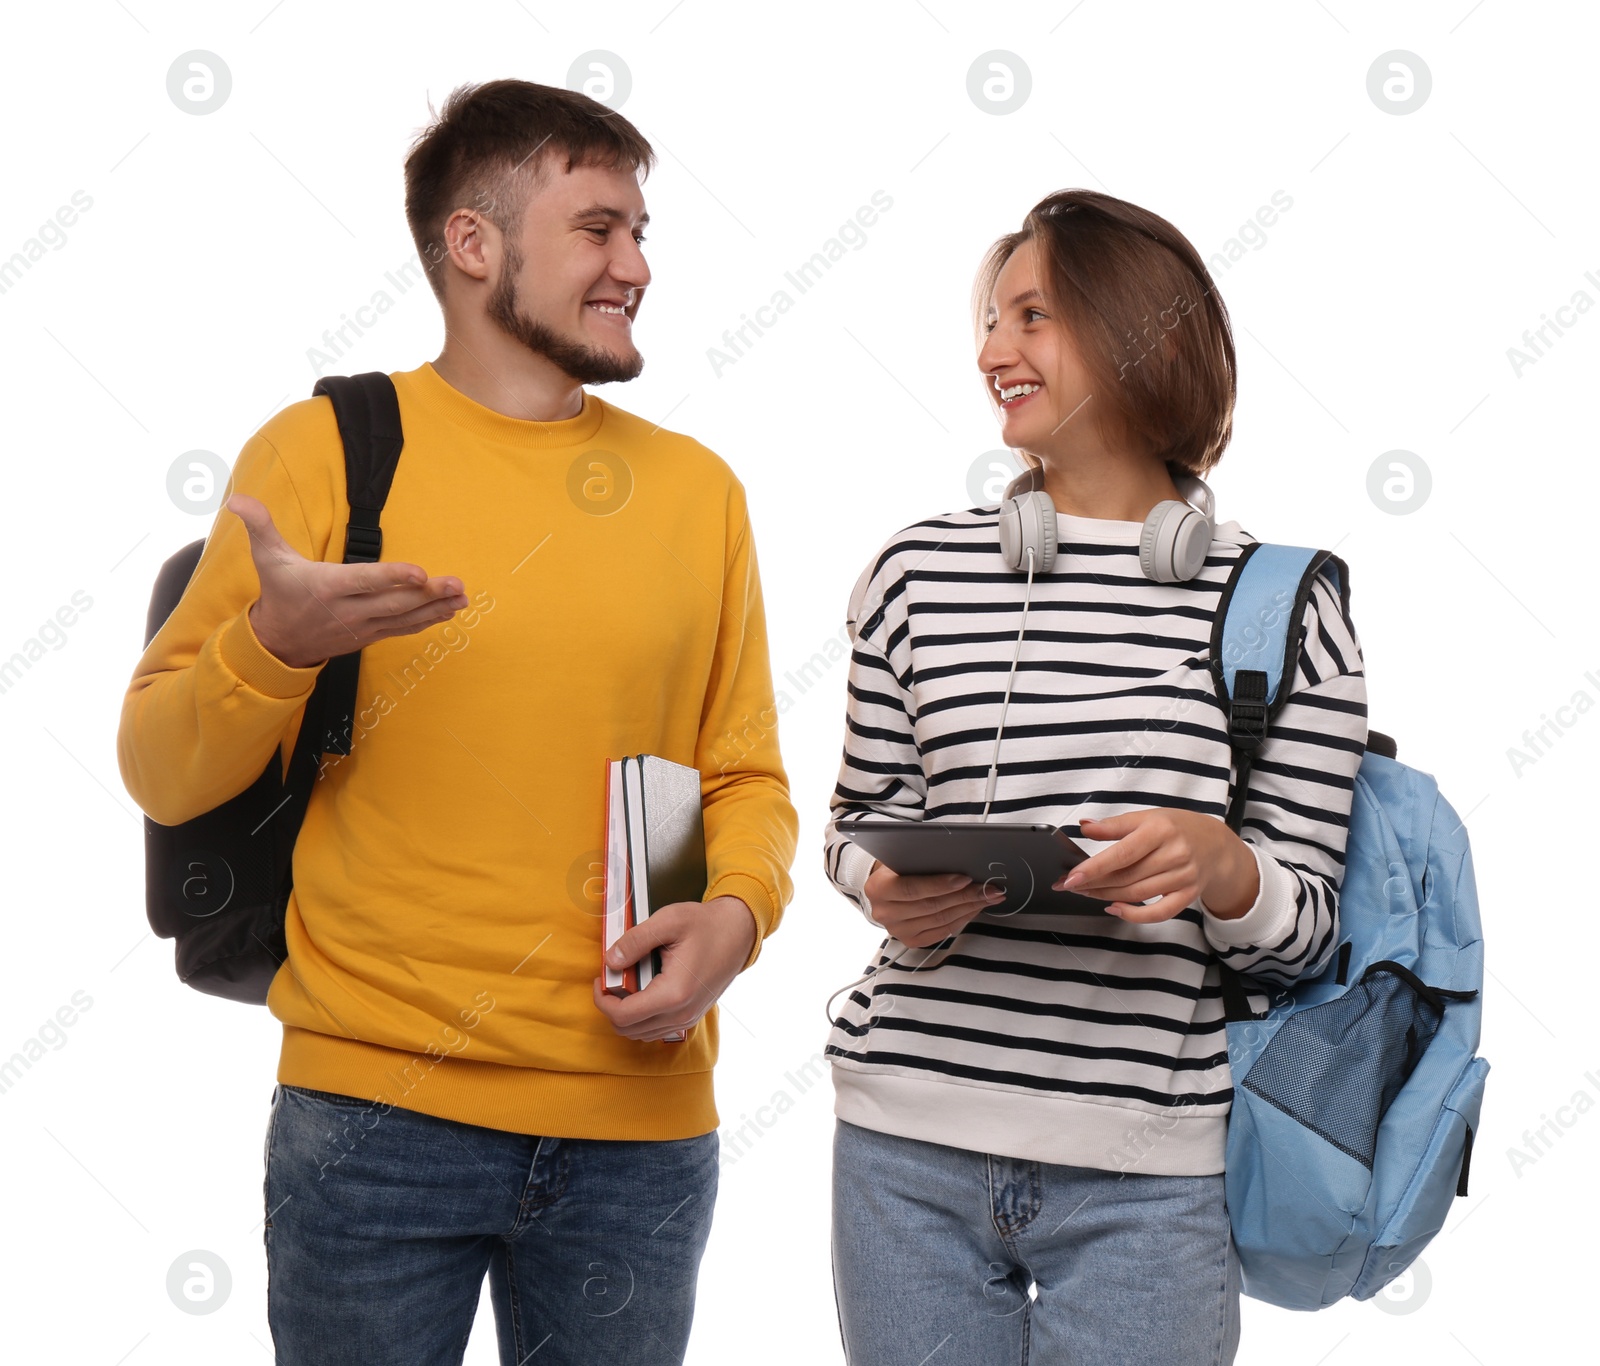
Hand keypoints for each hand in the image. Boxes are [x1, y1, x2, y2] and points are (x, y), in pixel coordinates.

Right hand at [228, 493, 467, 668]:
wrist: (279, 643)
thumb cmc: (280, 592)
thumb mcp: (267, 557)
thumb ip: (260, 525)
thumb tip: (238, 498)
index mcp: (327, 587)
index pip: (365, 581)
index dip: (393, 577)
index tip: (420, 572)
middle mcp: (349, 610)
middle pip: (394, 602)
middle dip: (428, 594)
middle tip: (456, 583)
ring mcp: (363, 626)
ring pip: (404, 618)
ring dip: (436, 607)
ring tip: (463, 597)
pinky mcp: (372, 635)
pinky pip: (404, 628)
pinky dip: (429, 620)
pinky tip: (451, 611)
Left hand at [593, 895, 758, 1041]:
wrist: (739, 932)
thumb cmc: (707, 925)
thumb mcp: (668, 921)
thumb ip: (635, 940)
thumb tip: (610, 960)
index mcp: (674, 992)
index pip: (623, 1015)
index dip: (601, 1000)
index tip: (600, 979)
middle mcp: (682, 1012)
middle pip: (628, 1029)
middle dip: (611, 1007)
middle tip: (611, 979)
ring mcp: (688, 1018)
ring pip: (640, 1033)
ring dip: (626, 1013)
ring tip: (628, 982)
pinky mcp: (691, 1016)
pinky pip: (656, 1028)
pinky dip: (642, 1015)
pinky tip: (643, 989)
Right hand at [860, 860, 1004, 947]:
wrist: (884, 886)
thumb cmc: (898, 866)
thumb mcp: (904, 856)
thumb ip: (923, 859)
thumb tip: (960, 859)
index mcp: (878, 888)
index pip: (912, 889)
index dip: (940, 885)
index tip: (966, 878)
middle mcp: (884, 912)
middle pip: (931, 906)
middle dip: (965, 896)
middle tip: (989, 888)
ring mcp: (897, 930)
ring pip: (940, 920)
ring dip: (969, 908)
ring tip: (988, 896)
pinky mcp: (911, 940)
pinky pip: (943, 931)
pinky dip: (962, 919)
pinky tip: (975, 908)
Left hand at [1054, 810, 1258, 921]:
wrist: (1216, 844)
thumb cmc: (1176, 828)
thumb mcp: (1146, 817)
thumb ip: (1114, 825)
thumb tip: (1085, 827)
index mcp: (1160, 830)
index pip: (1122, 853)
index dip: (1095, 867)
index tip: (1072, 877)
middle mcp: (1174, 854)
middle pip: (1126, 876)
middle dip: (1093, 883)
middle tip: (1069, 885)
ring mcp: (1183, 877)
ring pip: (1137, 894)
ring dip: (1106, 896)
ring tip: (1086, 892)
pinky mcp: (1188, 895)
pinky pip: (1159, 913)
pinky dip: (1134, 915)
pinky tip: (1114, 908)